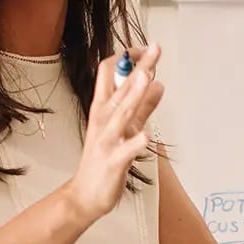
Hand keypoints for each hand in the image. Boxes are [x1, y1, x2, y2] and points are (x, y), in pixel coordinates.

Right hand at [65, 43, 163, 221]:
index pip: (108, 73)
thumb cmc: (103, 160)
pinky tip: (146, 136)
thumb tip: (158, 82)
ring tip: (147, 78)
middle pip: (119, 87)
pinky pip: (126, 150)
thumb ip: (142, 107)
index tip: (144, 49)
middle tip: (155, 48)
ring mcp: (107, 140)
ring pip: (122, 113)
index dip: (126, 58)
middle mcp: (102, 120)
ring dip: (135, 95)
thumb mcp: (124, 128)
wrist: (84, 195)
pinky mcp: (114, 161)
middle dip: (138, 67)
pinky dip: (136, 142)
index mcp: (102, 109)